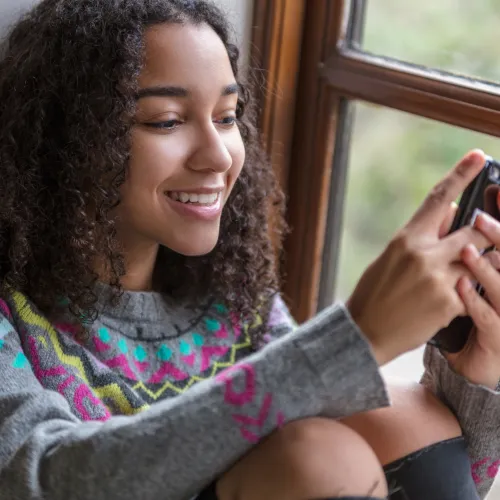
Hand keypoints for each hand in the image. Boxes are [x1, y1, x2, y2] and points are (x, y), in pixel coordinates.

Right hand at [347, 150, 493, 365]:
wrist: (365, 331)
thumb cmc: (375, 292)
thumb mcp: (392, 258)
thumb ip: (422, 235)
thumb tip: (450, 212)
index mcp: (406, 239)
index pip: (438, 199)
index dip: (460, 174)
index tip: (478, 155)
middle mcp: (424, 254)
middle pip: (476, 232)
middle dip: (486, 235)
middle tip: (485, 240)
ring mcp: (439, 279)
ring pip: (481, 262)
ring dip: (481, 267)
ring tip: (462, 275)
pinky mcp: (449, 304)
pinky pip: (473, 292)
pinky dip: (467, 296)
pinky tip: (445, 306)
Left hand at [447, 208, 499, 389]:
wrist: (475, 361)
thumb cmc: (471, 315)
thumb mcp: (466, 278)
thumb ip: (464, 246)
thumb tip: (453, 207)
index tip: (496, 189)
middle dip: (497, 237)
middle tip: (480, 219)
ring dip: (485, 268)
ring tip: (467, 253)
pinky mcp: (499, 336)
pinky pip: (488, 316)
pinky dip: (475, 300)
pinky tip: (461, 288)